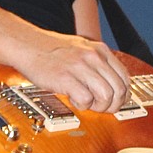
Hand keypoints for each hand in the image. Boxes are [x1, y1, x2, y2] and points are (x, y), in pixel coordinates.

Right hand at [17, 31, 132, 112]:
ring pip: (106, 96)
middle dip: (112, 105)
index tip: (114, 102)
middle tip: (99, 107)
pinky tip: (72, 99)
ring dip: (98, 107)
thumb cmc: (51, 50)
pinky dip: (81, 105)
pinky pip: (86, 100)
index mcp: (100, 50)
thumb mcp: (82, 49)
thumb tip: (112, 88)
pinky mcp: (66, 78)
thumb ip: (98, 65)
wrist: (27, 44)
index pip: (125, 79)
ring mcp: (80, 67)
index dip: (122, 96)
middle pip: (118, 90)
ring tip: (86, 103)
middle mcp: (94, 57)